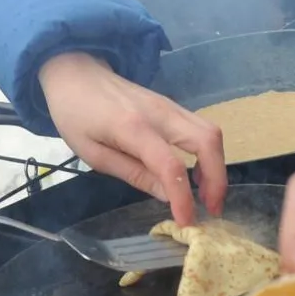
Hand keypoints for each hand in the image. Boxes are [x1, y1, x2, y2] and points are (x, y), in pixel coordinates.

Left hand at [38, 52, 225, 224]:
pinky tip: (196, 174)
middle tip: (211, 209)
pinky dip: (208, 153)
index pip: (170, 165)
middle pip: (208, 140)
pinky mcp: (172, 106)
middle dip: (218, 179)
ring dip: (216, 166)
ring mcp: (170, 106)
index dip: (183, 197)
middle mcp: (160, 113)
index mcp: (133, 128)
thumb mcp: (93, 153)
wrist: (77, 73)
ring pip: (211, 132)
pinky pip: (200, 128)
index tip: (186, 222)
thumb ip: (133, 174)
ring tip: (206, 195)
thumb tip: (166, 195)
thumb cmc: (76, 114)